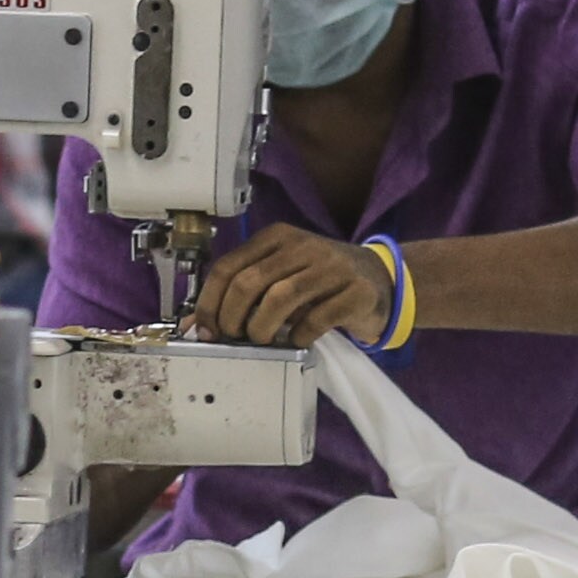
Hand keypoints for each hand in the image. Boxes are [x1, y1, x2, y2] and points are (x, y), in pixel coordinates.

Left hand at [189, 223, 394, 349]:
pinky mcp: (357, 291)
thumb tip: (196, 325)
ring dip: (261, 327)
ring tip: (261, 340)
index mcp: (276, 238)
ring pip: (280, 297)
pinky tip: (297, 340)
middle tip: (234, 337)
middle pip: (249, 281)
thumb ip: (241, 294)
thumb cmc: (320, 282)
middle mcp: (302, 246)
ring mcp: (333, 266)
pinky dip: (299, 335)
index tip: (205, 329)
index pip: (227, 267)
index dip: (209, 302)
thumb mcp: (279, 278)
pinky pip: (317, 317)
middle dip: (232, 317)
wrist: (381, 280)